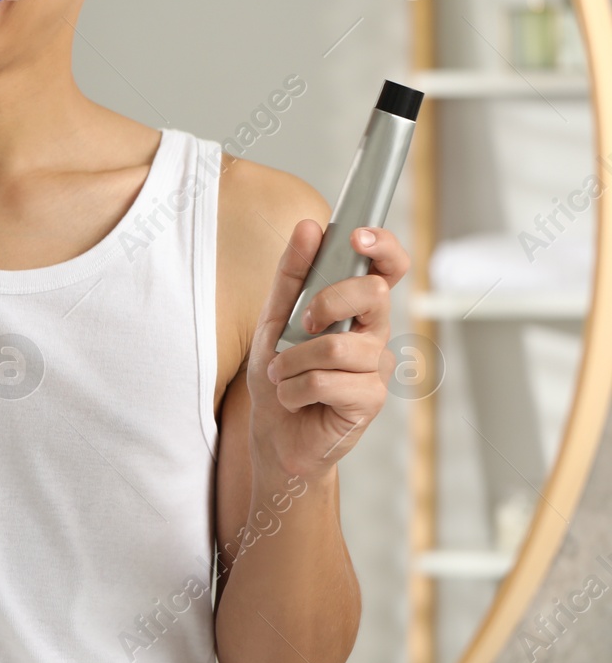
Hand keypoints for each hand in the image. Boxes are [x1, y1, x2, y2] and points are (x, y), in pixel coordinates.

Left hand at [246, 223, 409, 479]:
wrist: (274, 434)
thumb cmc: (281, 375)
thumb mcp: (274, 319)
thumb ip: (291, 275)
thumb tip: (309, 228)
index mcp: (356, 309)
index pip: (388, 268)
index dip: (383, 246)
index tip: (357, 236)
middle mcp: (374, 334)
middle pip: (373, 293)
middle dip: (326, 301)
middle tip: (301, 325)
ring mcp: (376, 368)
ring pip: (338, 346)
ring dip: (293, 361)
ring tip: (284, 376)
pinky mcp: (370, 400)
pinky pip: (328, 381)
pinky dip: (295, 389)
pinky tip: (295, 398)